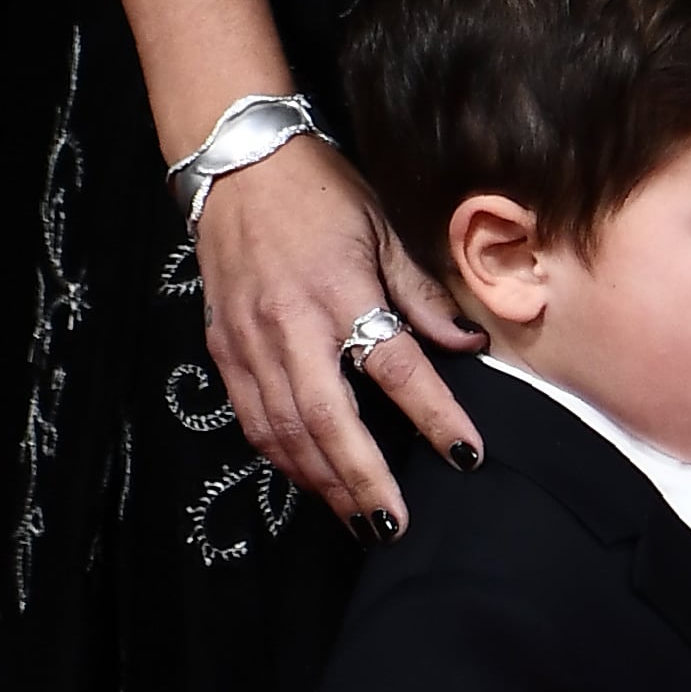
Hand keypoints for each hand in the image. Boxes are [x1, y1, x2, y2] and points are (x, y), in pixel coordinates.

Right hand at [194, 133, 486, 532]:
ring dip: (322, 483)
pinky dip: (283, 457)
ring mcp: (249, 342)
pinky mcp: (223, 350)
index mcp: (339, 289)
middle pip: (328, 421)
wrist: (237, 164)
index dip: (433, 413)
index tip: (466, 453)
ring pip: (285, 432)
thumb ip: (420, 293)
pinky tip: (310, 477)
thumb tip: (467, 344)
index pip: (394, 364)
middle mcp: (290, 325)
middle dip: (363, 481)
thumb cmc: (319, 191)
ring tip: (358, 519)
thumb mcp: (382, 227)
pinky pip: (253, 419)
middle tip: (394, 526)